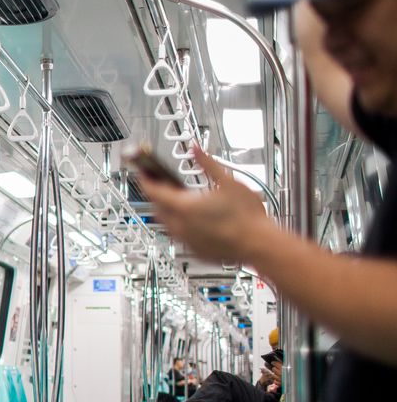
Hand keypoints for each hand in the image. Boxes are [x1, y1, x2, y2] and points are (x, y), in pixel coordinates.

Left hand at [137, 146, 270, 262]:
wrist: (259, 244)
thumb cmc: (247, 217)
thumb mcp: (228, 181)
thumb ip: (207, 164)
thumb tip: (196, 149)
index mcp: (185, 207)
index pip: (153, 191)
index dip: (146, 179)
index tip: (143, 172)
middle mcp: (180, 226)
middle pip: (156, 208)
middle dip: (156, 194)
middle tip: (162, 183)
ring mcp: (186, 241)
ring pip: (166, 224)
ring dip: (167, 211)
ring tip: (178, 200)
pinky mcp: (195, 251)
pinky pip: (179, 237)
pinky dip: (180, 225)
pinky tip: (193, 219)